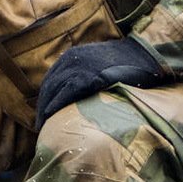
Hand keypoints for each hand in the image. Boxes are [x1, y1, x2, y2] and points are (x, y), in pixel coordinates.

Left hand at [34, 37, 166, 127]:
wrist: (143, 55)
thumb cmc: (124, 63)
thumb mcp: (97, 65)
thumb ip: (84, 75)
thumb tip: (76, 95)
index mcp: (71, 57)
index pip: (51, 80)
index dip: (45, 99)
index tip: (42, 114)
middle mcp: (71, 60)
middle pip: (49, 86)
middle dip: (42, 106)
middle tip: (39, 125)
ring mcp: (79, 66)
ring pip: (53, 90)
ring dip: (45, 108)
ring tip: (43, 126)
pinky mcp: (88, 75)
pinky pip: (66, 92)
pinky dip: (56, 104)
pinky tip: (51, 116)